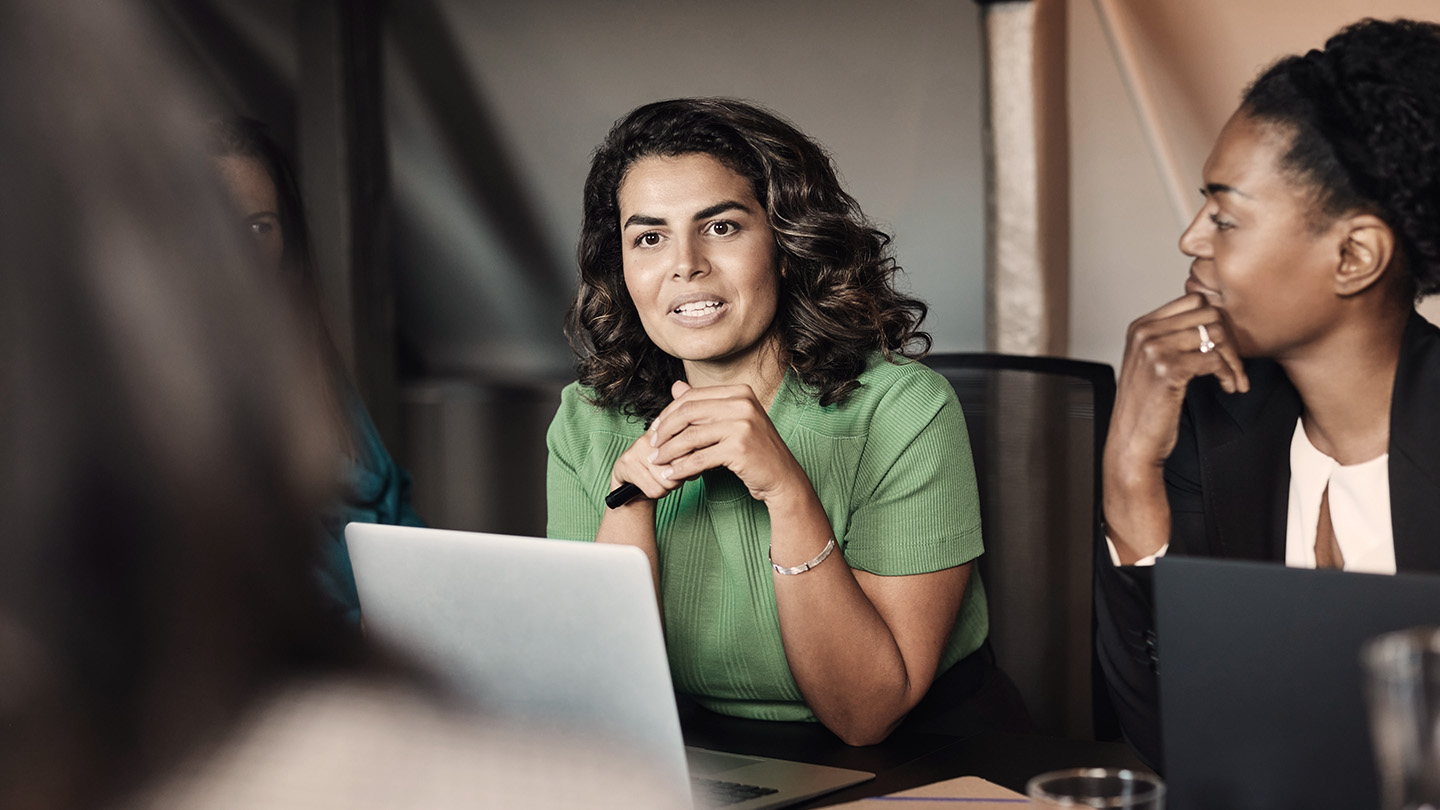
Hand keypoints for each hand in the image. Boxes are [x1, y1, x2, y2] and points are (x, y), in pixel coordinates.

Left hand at [647, 380, 808, 503]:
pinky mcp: (739, 448)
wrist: (782, 477)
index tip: (656, 429)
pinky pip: (699, 458)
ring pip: (690, 437)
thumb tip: (675, 386)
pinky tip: (671, 475)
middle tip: (652, 446)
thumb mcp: (731, 421)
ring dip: (669, 452)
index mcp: (739, 392)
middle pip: (688, 414)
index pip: (692, 397)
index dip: (669, 413)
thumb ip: (705, 405)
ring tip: (657, 462)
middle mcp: (742, 403)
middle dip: (665, 431)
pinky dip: (681, 468)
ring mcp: (742, 425)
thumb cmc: (755, 450)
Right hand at [1110, 293, 1248, 468]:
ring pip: (1215, 334)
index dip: (1217, 321)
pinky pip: (1214, 358)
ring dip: (1232, 358)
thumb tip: (1210, 320)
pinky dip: (1228, 374)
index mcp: (1141, 327)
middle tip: (1234, 363)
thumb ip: (1170, 338)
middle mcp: (1145, 333)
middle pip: (1208, 313)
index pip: (1193, 299)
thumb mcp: (1151, 364)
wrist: (1132, 442)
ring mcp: (1154, 349)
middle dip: (1230, 338)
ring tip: (1233, 378)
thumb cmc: (1145, 407)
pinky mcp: (1168, 369)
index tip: (1223, 345)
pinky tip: (1227, 387)